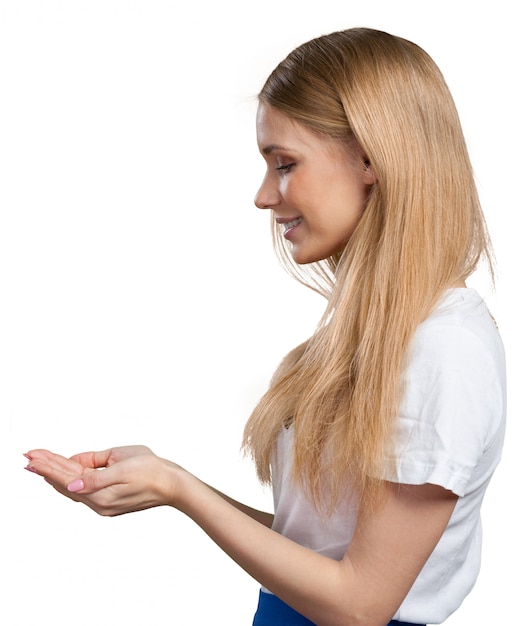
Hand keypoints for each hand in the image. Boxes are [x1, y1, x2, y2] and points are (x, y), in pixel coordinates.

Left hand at [25, 446, 181, 515]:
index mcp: (101, 493)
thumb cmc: (152, 470)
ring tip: (39, 465)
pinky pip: (83, 490)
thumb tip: (70, 485)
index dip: (48, 465)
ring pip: (72, 486)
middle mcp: (99, 503)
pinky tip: (62, 477)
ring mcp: (104, 505)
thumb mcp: (123, 464)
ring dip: (55, 474)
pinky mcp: (109, 502)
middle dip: (47, 468)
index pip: (66, 476)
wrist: (173, 485)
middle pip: (65, 482)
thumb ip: (95, 474)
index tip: (31, 456)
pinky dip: (69, 480)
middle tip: (28, 457)